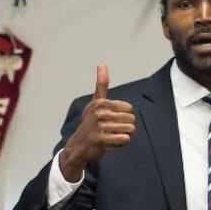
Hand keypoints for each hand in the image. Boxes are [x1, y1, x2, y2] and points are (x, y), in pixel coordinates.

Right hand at [59, 64, 135, 180]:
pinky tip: (112, 143)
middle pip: (131, 119)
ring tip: (111, 136)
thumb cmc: (91, 123)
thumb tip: (102, 63)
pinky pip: (125, 140)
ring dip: (123, 135)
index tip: (111, 119)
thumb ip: (101, 84)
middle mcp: (100, 113)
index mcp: (101, 102)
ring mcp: (100, 126)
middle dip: (125, 126)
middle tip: (111, 129)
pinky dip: (121, 143)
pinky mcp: (101, 140)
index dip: (123, 116)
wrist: (79, 145)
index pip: (129, 108)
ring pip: (130, 130)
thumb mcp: (95, 102)